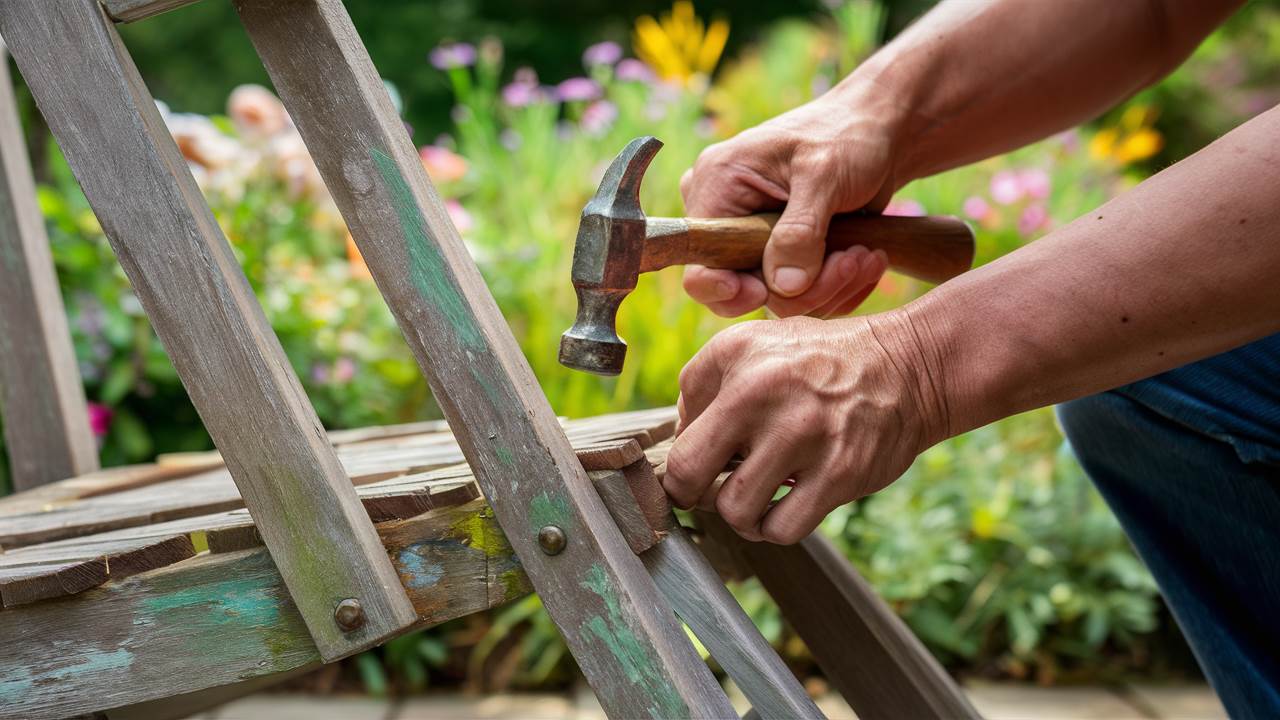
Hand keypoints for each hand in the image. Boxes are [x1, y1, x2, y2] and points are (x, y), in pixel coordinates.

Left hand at [662, 312, 946, 543]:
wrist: (908, 364)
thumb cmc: (821, 361)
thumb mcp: (755, 343)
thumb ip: (706, 384)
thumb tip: (677, 440)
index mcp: (735, 357)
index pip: (677, 428)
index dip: (683, 458)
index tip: (700, 466)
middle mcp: (762, 390)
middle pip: (688, 474)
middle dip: (692, 494)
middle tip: (708, 493)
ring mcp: (803, 434)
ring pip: (735, 510)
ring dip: (740, 515)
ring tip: (755, 498)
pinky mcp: (839, 472)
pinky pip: (781, 528)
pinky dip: (776, 528)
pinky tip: (785, 506)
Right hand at [680, 86, 902, 317]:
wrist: (879, 133)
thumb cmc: (847, 136)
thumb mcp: (824, 174)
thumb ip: (800, 230)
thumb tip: (784, 286)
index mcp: (715, 186)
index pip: (697, 261)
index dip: (722, 289)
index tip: (764, 292)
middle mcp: (726, 218)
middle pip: (744, 289)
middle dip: (803, 287)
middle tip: (853, 260)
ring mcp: (754, 241)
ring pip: (779, 298)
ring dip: (830, 286)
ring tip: (867, 255)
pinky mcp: (783, 257)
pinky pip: (801, 295)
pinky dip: (837, 286)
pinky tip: (866, 260)